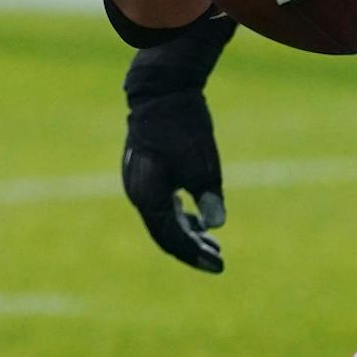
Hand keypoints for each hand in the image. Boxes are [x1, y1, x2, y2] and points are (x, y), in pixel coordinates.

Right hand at [121, 24, 229, 272]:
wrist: (160, 90)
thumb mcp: (202, 163)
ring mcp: (138, 181)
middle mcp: (137, 193)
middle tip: (218, 259)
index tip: (219, 265)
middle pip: (164, 233)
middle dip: (191, 248)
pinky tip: (196, 219)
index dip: (195, 255)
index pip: (171, 239)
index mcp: (147, 196)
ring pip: (161, 219)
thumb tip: (216, 225)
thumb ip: (208, 197)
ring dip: (186, 233)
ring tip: (212, 243)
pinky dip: (178, 215)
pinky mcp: (144, 170)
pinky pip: (159, 203)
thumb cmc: (182, 127)